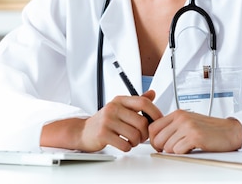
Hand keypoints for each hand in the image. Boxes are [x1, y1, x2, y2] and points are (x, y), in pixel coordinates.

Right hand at [41, 90, 162, 151]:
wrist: (82, 131)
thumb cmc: (104, 121)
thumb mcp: (120, 107)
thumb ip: (136, 102)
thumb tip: (152, 93)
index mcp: (120, 100)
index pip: (143, 102)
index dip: (155, 112)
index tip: (158, 121)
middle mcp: (113, 108)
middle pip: (141, 122)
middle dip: (145, 133)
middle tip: (141, 137)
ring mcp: (107, 120)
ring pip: (134, 134)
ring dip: (136, 142)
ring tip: (132, 141)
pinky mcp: (102, 134)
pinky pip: (124, 144)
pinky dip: (127, 147)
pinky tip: (124, 145)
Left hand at [148, 110, 241, 153]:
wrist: (230, 131)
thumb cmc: (211, 128)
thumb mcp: (189, 121)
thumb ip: (173, 126)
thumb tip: (156, 137)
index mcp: (178, 113)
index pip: (153, 127)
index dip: (153, 139)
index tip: (159, 145)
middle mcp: (181, 118)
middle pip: (157, 138)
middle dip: (162, 148)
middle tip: (172, 149)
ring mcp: (188, 127)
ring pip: (167, 147)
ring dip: (175, 151)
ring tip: (187, 146)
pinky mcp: (195, 137)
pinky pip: (178, 151)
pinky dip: (183, 153)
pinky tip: (192, 148)